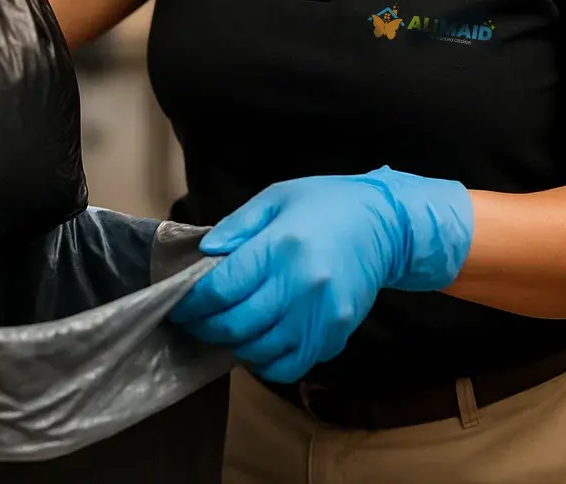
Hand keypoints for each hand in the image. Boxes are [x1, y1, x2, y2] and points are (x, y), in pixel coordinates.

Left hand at [169, 168, 472, 383]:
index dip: (193, 302)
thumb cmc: (326, 204)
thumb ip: (238, 226)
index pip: (222, 288)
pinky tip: (260, 342)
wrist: (385, 225)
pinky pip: (290, 367)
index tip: (180, 303)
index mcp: (281, 245)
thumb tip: (205, 253)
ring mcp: (321, 315)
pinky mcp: (336, 334)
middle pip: (235, 325)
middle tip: (195, 320)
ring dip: (234, 345)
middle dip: (205, 327)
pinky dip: (266, 363)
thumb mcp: (277, 198)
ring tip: (227, 328)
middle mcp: (301, 285)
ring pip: (259, 351)